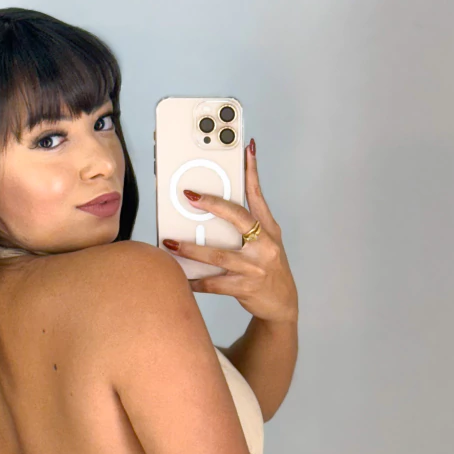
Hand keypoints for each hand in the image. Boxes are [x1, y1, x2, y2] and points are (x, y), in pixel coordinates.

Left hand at [161, 139, 298, 324]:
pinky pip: (214, 283)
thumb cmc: (269, 269)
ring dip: (192, 249)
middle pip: (238, 218)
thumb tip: (215, 208)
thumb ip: (248, 226)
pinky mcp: (245, 287)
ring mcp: (256, 267)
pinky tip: (181, 278)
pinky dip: (195, 281)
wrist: (282, 303)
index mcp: (269, 230)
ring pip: (219, 255)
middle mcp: (265, 245)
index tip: (247, 149)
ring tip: (171, 243)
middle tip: (190, 196)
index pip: (259, 196)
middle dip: (214, 205)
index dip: (253, 172)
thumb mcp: (267, 243)